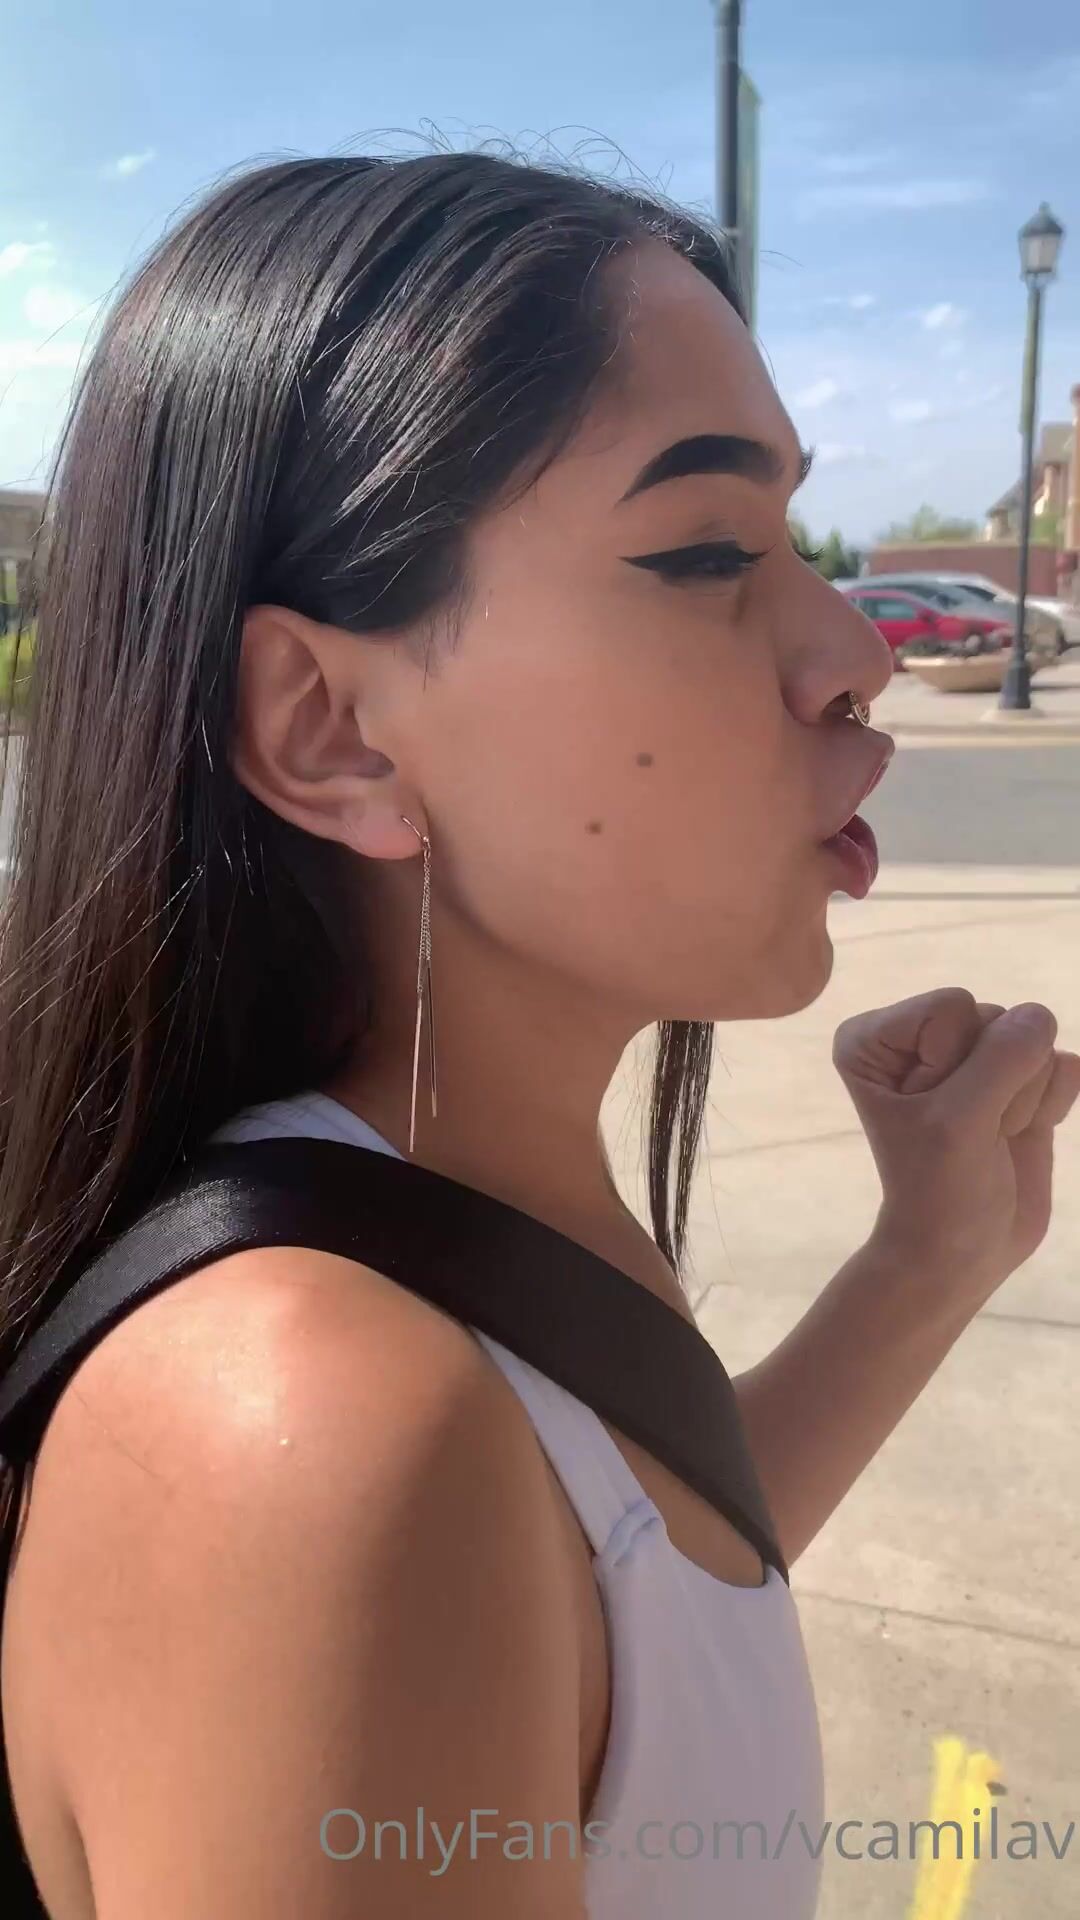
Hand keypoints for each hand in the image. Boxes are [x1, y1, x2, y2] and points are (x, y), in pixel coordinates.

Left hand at [833, 988, 1079, 1301]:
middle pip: (997, 1018)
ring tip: (989, 1136)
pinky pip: (1062, 1064)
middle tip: (968, 1133)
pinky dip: (1051, 1104)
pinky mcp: (1017, 1078)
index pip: (953, 1006)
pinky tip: (1018, 1133)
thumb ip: (1001, 1059)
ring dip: (1022, 1100)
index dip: (957, 1065)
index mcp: (876, 1037)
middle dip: (996, 1085)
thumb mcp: (959, 1122)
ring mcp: (972, 1055)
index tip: (933, 1114)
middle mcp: (920, 1036)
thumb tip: (1040, 1016)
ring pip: (1034, 1039)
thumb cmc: (939, 1189)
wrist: (964, 1251)